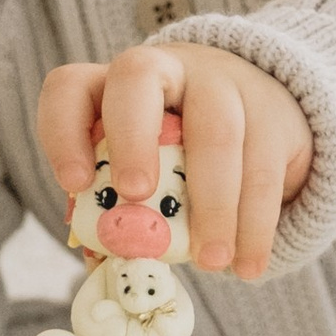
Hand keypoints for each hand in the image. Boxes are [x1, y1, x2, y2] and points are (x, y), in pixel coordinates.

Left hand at [36, 42, 313, 279]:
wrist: (256, 121)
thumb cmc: (174, 160)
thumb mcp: (139, 174)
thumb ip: (116, 213)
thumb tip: (104, 262)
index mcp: (111, 89)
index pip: (70, 89)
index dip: (64, 133)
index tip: (76, 184)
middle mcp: (163, 70)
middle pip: (139, 77)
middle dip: (133, 139)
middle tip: (136, 196)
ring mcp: (221, 83)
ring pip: (217, 130)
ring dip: (213, 204)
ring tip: (210, 261)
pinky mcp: (271, 112)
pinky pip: (264, 166)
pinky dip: (256, 223)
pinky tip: (248, 264)